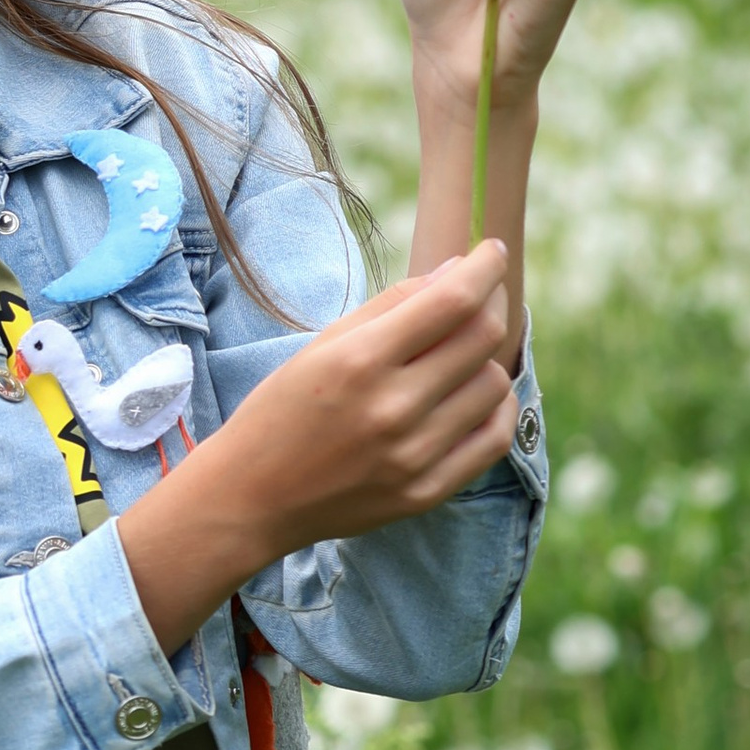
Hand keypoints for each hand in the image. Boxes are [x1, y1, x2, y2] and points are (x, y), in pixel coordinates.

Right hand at [114, 247, 518, 652]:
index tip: (491, 252)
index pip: (453, 300)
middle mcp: (392, 407)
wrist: (251, 497)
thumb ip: (390, 305)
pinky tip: (481, 394)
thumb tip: (457, 271)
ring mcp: (413, 455)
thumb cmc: (280, 411)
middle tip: (485, 293)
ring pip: (494, 385)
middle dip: (494, 301)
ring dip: (488, 358)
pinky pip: (494, 438)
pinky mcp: (425, 491)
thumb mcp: (322, 345)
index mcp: (359, 360)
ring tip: (463, 353)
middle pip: (483, 337)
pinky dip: (498, 407)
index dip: (485, 267)